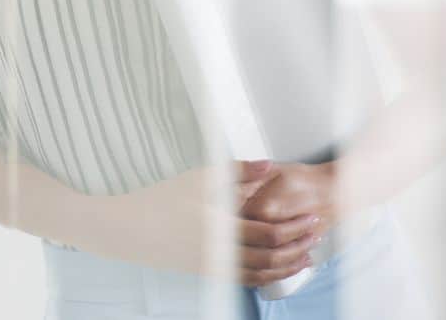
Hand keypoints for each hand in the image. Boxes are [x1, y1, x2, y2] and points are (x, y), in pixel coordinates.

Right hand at [116, 160, 322, 286]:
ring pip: (261, 274)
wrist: (128, 230)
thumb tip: (269, 165)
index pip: (270, 234)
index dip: (295, 227)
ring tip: (306, 257)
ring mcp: (214, 267)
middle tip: (316, 235)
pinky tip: (276, 268)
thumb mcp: (197, 178)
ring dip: (287, 266)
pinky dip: (267, 276)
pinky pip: (245, 280)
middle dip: (298, 247)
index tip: (312, 216)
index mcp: (221, 228)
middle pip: (271, 258)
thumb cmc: (160, 200)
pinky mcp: (208, 273)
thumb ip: (237, 172)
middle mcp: (221, 254)